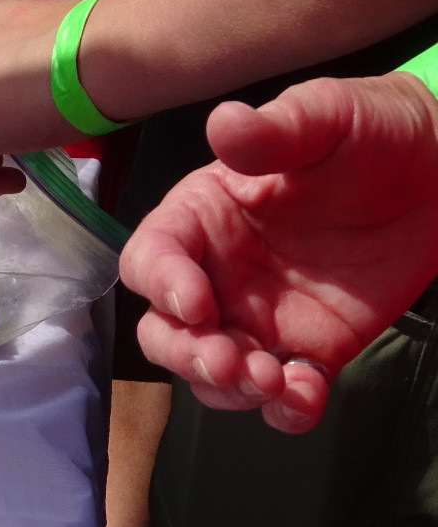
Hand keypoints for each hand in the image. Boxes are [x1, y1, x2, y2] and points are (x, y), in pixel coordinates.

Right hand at [123, 72, 437, 432]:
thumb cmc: (374, 133)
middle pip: (167, 333)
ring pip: (214, 375)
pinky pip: (280, 396)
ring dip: (232, 388)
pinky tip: (307, 396)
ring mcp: (257, 321)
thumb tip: (222, 122)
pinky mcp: (305, 352)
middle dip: (188, 355)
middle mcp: (217, 277)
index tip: (196, 302)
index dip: (160, 285)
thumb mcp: (328, 116)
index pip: (152, 260)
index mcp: (203, 220)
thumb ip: (276, 129)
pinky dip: (285, 410)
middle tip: (229, 360)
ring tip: (273, 380)